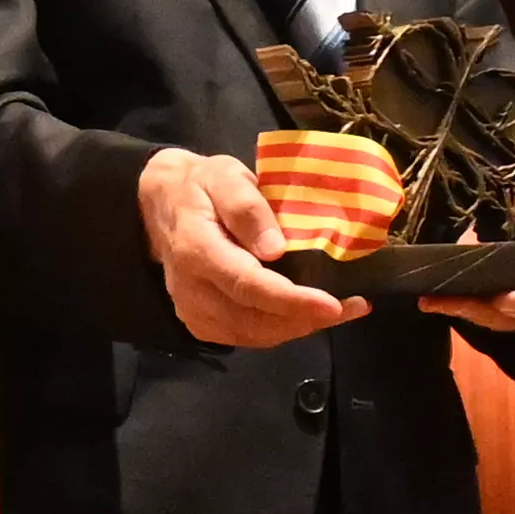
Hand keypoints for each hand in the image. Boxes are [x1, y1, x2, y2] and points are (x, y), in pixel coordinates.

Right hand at [141, 147, 365, 348]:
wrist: (162, 207)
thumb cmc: (201, 187)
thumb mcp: (224, 176)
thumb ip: (247, 207)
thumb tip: (276, 248)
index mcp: (196, 250)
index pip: (246, 285)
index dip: (291, 300)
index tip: (332, 305)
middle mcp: (192, 290)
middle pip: (254, 319)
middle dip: (306, 319)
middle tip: (352, 306)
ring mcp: (194, 311)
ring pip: (254, 335)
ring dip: (300, 327)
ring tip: (342, 310)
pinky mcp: (201, 324)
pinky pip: (247, 337)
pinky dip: (282, 330)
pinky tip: (308, 314)